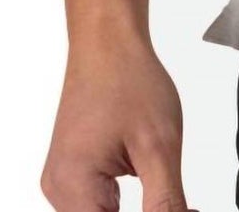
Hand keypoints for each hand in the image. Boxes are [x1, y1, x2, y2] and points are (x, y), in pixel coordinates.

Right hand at [41, 31, 192, 211]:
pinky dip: (121, 203)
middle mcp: (58, 190)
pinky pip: (96, 204)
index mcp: (72, 187)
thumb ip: (166, 203)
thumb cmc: (129, 80)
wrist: (108, 43)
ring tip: (158, 178)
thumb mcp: (159, 148)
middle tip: (179, 203)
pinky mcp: (72, 173)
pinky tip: (145, 181)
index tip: (178, 209)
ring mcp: (62, 182)